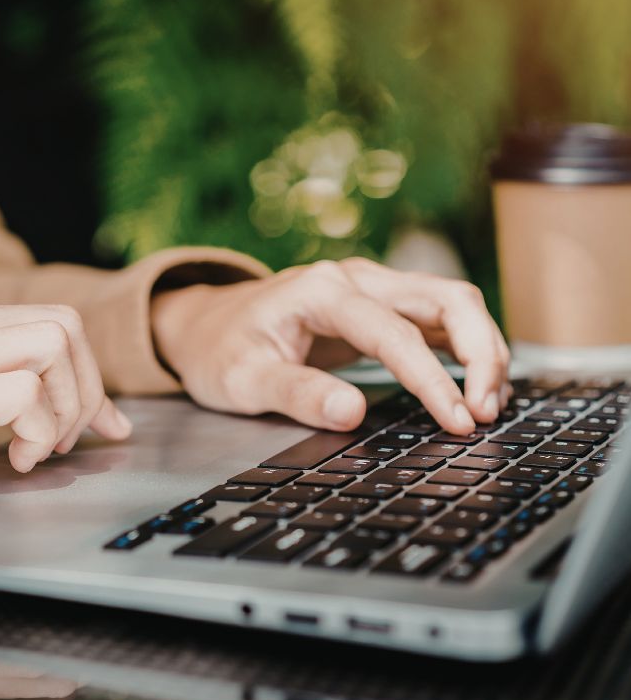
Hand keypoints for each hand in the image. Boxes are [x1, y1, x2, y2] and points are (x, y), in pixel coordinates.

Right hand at [0, 289, 131, 527]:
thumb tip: (21, 397)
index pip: (39, 321)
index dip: (85, 374)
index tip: (101, 420)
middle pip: (62, 324)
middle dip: (89, 388)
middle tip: (75, 438)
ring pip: (54, 343)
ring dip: (69, 406)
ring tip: (42, 451)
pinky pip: (22, 393)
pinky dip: (40, 430)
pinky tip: (17, 460)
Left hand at [151, 258, 509, 433]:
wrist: (208, 326)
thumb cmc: (221, 351)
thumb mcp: (242, 381)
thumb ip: (296, 394)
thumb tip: (353, 413)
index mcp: (319, 291)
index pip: (394, 332)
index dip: (432, 379)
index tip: (457, 421)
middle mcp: (354, 279)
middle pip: (445, 298)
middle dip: (481, 352)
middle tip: (487, 411)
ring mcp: (370, 288)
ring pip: (451, 303)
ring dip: (482, 349)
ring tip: (490, 405)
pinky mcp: (379, 306)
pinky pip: (438, 319)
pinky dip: (465, 348)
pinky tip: (475, 386)